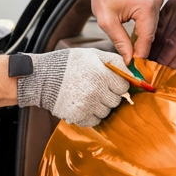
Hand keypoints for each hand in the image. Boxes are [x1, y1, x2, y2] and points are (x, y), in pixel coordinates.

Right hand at [15, 48, 130, 126]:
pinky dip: (91, 115)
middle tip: (96, 88)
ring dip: (100, 106)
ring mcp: (87, 105)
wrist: (42, 78)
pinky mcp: (78, 116)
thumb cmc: (68, 64)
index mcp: (101, 73)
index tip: (109, 81)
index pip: (124, 86)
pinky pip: (95, 121)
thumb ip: (114, 61)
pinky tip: (83, 104)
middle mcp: (96, 90)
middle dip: (109, 95)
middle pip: (116, 100)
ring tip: (88, 95)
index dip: (118, 84)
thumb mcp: (92, 54)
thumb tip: (133, 69)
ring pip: (106, 112)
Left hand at [85, 0, 162, 63]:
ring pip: (154, 27)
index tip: (136, 67)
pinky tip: (136, 35)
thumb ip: (120, 42)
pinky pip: (153, 20)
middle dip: (142, 47)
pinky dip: (145, 28)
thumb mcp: (107, 22)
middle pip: (152, 33)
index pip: (147, 37)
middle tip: (133, 61)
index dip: (141, 55)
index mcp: (145, 4)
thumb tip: (130, 59)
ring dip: (143, 37)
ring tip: (133, 48)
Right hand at [153, 0, 175, 68]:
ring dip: (155, 44)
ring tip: (156, 54)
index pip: (173, 42)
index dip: (163, 56)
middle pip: (162, 36)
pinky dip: (156, 35)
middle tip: (154, 64)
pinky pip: (157, 24)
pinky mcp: (169, 4)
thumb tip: (166, 65)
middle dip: (157, 52)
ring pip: (157, 30)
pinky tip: (160, 42)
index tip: (157, 66)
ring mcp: (175, 5)